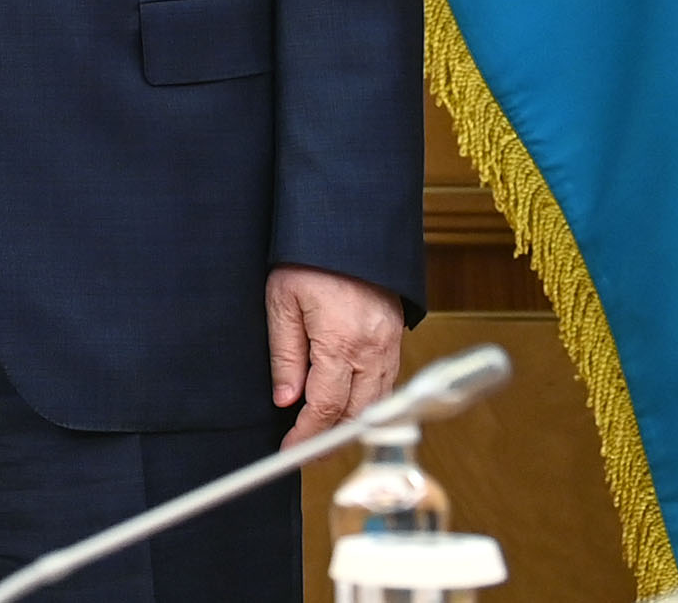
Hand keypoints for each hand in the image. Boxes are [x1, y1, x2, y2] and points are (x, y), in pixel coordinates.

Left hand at [266, 264, 403, 443]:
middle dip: (331, 439)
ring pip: (376, 404)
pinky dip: (368, 402)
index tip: (290, 451)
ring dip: (352, 424)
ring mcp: (389, 345)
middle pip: (356, 415)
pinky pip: (386, 383)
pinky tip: (348, 404)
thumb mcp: (282, 302)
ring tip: (324, 434)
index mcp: (340, 343)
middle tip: (306, 450)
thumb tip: (285, 400)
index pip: (325, 408)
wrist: (348, 227)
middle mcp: (372, 351)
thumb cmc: (310, 259)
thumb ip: (285, 355)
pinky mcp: (396, 337)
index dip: (307, 436)